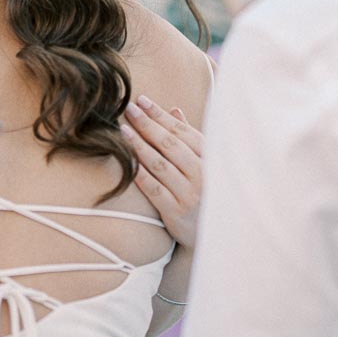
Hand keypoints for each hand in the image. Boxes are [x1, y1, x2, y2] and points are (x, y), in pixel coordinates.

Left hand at [120, 95, 202, 248]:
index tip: (142, 101)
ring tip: (123, 130)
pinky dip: (140, 174)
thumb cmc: (207, 192)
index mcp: (211, 159)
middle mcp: (203, 175)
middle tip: (129, 109)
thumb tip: (174, 110)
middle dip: (148, 125)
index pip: (183, 132)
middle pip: (170, 145)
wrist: (214, 235)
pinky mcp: (177, 212)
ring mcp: (190, 194)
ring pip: (160, 165)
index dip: (161, 115)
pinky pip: (154, 190)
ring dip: (139, 146)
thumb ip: (189, 138)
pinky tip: (127, 161)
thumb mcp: (205, 164)